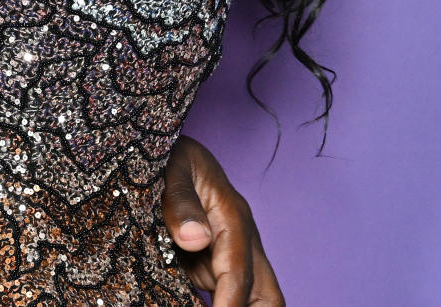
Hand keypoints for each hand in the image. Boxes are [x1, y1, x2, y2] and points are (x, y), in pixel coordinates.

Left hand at [161, 134, 284, 305]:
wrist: (175, 150)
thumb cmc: (173, 154)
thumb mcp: (174, 167)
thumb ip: (182, 201)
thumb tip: (195, 239)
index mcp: (233, 218)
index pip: (239, 274)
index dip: (230, 304)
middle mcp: (241, 240)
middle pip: (267, 295)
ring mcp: (232, 252)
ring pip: (250, 296)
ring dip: (236, 306)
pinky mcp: (216, 261)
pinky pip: (225, 293)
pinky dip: (219, 303)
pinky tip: (195, 303)